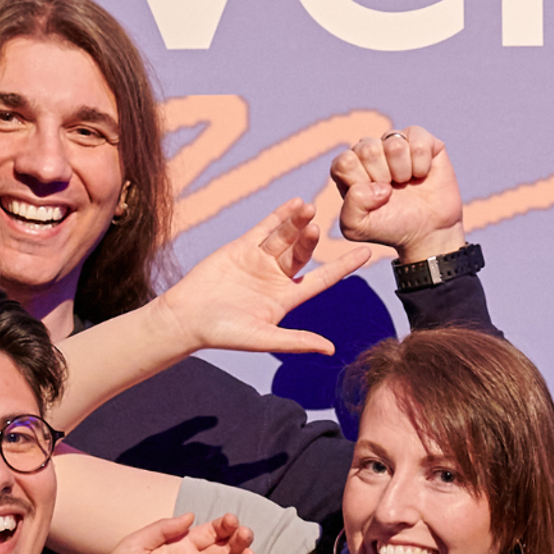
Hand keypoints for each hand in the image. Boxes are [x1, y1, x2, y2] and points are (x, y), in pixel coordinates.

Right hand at [153, 201, 373, 356]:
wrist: (187, 317)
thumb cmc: (223, 333)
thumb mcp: (263, 337)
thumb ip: (296, 341)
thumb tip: (331, 349)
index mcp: (286, 299)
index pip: (323, 279)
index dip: (344, 266)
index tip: (367, 253)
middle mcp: (276, 278)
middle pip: (302, 254)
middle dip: (310, 240)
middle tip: (316, 227)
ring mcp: (259, 261)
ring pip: (285, 238)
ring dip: (297, 223)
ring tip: (309, 207)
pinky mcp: (241, 248)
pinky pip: (264, 228)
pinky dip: (279, 216)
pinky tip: (294, 204)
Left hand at [330, 126, 466, 260]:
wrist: (428, 230)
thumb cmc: (390, 226)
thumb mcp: (358, 228)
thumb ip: (351, 208)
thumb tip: (377, 186)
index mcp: (348, 168)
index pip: (345, 162)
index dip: (361, 182)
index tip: (372, 198)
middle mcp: (369, 151)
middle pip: (368, 150)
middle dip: (382, 177)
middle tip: (391, 191)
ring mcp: (395, 142)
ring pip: (394, 143)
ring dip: (403, 171)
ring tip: (406, 182)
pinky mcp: (421, 139)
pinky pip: (418, 140)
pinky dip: (422, 164)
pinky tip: (421, 174)